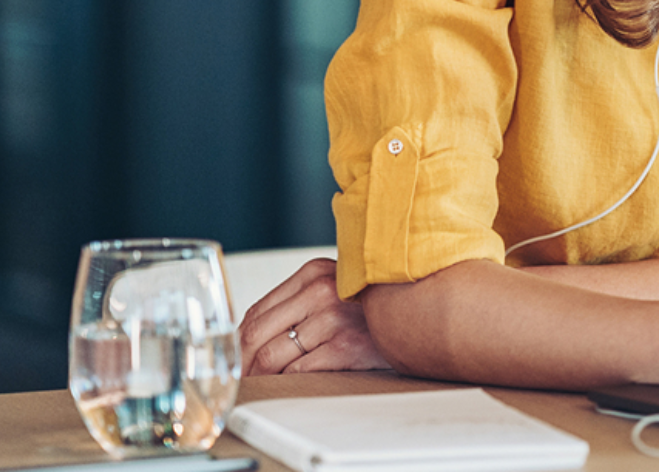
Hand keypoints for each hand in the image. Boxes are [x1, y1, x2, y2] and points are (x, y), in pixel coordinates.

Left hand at [239, 257, 392, 374]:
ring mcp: (335, 317)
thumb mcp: (334, 291)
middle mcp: (323, 289)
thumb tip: (246, 339)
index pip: (256, 311)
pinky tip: (292, 385)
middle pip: (256, 334)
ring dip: (264, 377)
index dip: (239, 342)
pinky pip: (298, 372)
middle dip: (242, 363)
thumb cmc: (374, 309)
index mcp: (314, 272)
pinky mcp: (347, 345)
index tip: (235, 360)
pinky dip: (288, 383)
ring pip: (273, 356)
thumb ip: (297, 304)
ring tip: (264, 386)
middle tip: (240, 380)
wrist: (423, 316)